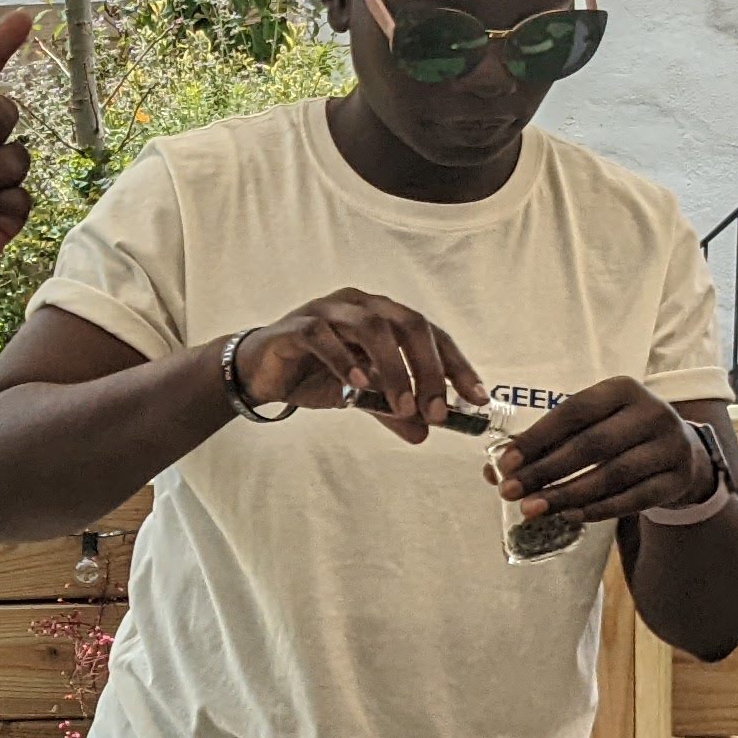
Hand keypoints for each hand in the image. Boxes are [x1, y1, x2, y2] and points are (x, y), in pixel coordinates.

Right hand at [236, 288, 483, 438]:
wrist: (261, 374)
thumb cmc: (314, 374)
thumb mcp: (360, 396)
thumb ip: (392, 410)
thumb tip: (426, 432)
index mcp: (382, 315)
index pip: (430, 333)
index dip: (456, 364)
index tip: (476, 398)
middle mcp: (360, 305)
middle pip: (408, 324)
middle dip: (429, 368)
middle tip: (438, 409)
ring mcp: (327, 310)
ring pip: (371, 327)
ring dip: (393, 369)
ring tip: (402, 405)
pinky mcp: (296, 325)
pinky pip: (323, 335)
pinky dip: (344, 359)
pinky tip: (357, 385)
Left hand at [497, 379, 713, 526]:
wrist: (682, 450)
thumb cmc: (620, 434)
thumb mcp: (591, 424)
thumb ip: (548, 442)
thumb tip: (494, 470)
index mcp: (622, 389)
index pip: (573, 412)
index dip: (537, 438)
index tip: (505, 463)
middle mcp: (651, 412)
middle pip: (592, 445)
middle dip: (546, 471)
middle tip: (511, 492)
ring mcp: (670, 446)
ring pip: (612, 475)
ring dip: (567, 495)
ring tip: (534, 509)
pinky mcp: (677, 478)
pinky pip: (633, 499)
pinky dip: (598, 510)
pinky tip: (570, 516)